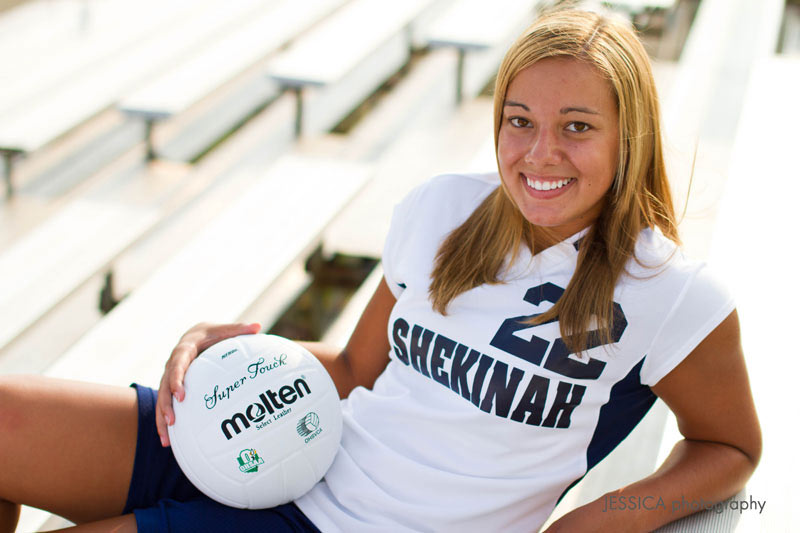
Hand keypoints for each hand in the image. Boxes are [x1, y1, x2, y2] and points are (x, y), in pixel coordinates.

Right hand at [155, 322, 260, 446]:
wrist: (195, 335)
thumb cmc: (212, 334)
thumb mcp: (224, 329)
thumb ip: (239, 330)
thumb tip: (257, 326)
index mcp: (184, 350)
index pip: (177, 364)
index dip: (176, 380)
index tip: (181, 395)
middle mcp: (172, 364)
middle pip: (164, 386)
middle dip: (166, 404)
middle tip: (173, 421)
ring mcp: (169, 377)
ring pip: (161, 399)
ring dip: (162, 418)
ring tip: (166, 439)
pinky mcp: (170, 388)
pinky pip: (165, 404)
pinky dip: (164, 422)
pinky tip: (168, 441)